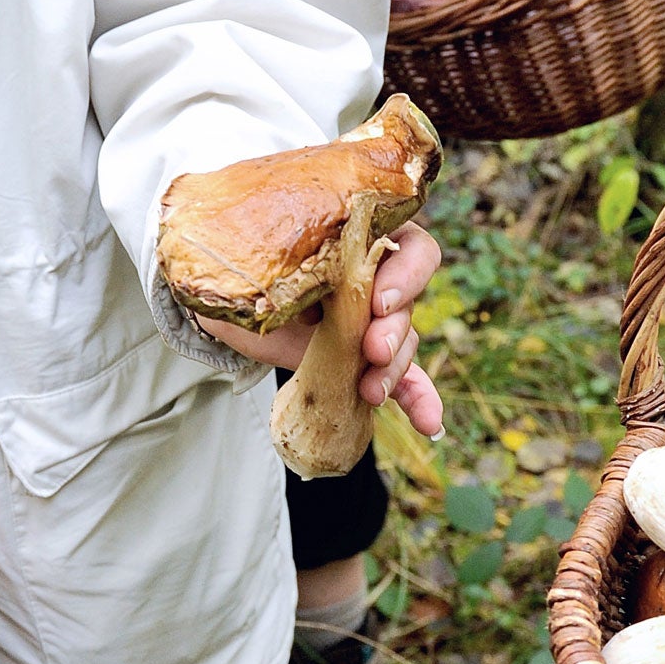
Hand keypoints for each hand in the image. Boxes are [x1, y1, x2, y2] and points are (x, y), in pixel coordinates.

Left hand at [197, 221, 444, 434]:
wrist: (236, 310)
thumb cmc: (250, 268)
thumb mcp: (260, 260)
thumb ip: (279, 266)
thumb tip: (285, 291)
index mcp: (363, 240)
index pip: (411, 247)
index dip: (405, 273)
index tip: (378, 300)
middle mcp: (378, 279)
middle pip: (409, 300)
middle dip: (394, 328)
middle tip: (372, 348)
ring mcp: (376, 324)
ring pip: (405, 342)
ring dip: (394, 367)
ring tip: (370, 390)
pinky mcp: (367, 362)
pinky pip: (405, 380)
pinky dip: (418, 400)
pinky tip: (428, 423)